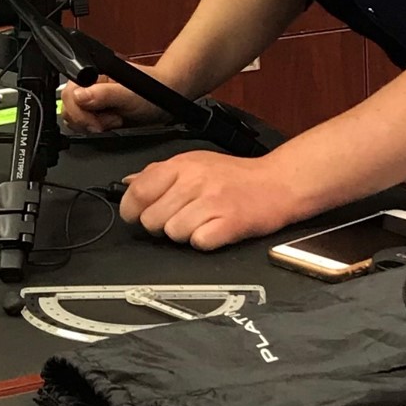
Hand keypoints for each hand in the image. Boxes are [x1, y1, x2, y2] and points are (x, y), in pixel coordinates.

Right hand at [60, 75, 161, 133]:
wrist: (166, 101)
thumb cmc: (153, 89)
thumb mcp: (129, 94)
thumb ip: (104, 94)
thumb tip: (80, 96)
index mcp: (92, 74)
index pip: (68, 95)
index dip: (79, 112)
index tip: (96, 122)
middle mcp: (88, 85)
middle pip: (68, 108)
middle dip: (87, 120)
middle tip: (110, 121)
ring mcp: (90, 99)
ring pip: (73, 118)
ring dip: (92, 125)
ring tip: (114, 120)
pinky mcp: (95, 112)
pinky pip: (82, 124)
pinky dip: (94, 129)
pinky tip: (111, 124)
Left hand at [120, 150, 294, 249]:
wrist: (278, 183)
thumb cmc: (235, 177)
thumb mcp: (194, 163)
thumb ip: (158, 173)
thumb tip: (128, 183)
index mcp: (181, 165)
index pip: (137, 192)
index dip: (132, 210)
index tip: (138, 215)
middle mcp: (194, 181)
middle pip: (152, 220)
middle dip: (161, 226)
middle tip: (180, 217)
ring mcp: (212, 202)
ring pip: (173, 233)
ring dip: (184, 234)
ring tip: (201, 222)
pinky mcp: (229, 223)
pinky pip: (198, 243)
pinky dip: (204, 242)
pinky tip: (214, 230)